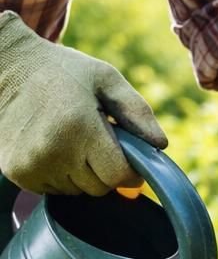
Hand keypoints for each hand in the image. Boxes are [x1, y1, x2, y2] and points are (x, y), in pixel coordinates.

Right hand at [0, 12, 166, 195]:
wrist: (6, 66)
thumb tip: (160, 145)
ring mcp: (32, 165)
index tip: (126, 155)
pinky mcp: (17, 173)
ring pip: (76, 192)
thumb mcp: (105, 78)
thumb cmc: (62, 72)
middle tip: (91, 139)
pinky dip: (58, 175)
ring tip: (67, 138)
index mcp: (79, 126)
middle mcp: (53, 150)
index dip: (129, 170)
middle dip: (103, 169)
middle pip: (99, 188)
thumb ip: (137, 112)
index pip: (119, 176)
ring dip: (80, 173)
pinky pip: (53, 190)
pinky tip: (50, 147)